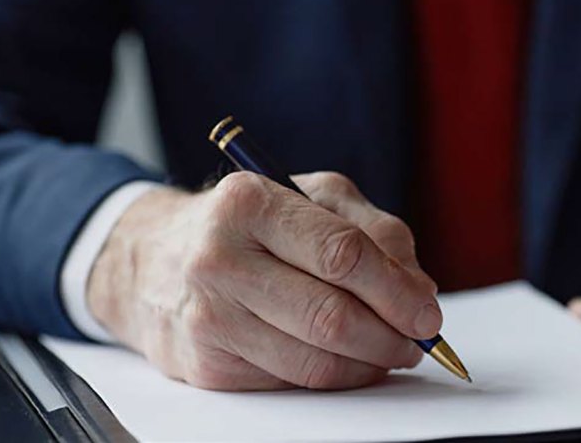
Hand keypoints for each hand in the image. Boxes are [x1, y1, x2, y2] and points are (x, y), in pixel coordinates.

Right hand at [86, 171, 439, 390]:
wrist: (153, 261)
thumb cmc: (249, 224)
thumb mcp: (313, 198)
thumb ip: (375, 232)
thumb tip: (419, 290)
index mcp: (249, 202)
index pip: (342, 254)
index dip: (396, 290)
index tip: (428, 313)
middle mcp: (219, 258)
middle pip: (331, 315)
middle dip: (391, 335)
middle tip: (419, 341)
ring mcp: (208, 316)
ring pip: (313, 360)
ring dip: (369, 364)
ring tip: (392, 352)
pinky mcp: (204, 365)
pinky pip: (289, 382)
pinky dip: (333, 377)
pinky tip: (347, 361)